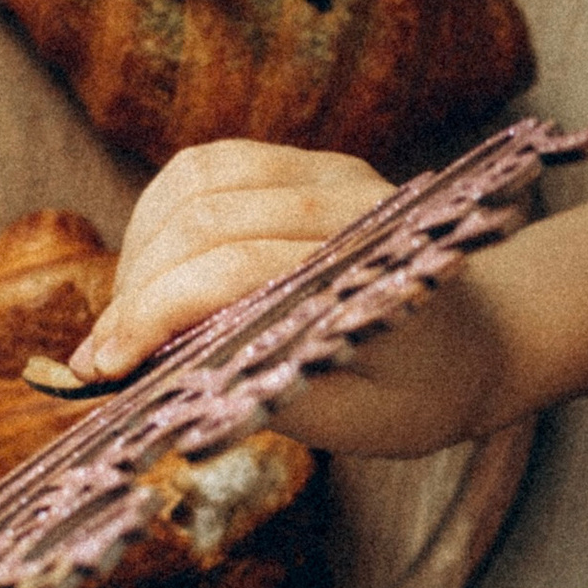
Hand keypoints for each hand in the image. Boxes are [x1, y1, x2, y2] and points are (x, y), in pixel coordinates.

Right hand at [71, 142, 518, 456]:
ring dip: (142, 244)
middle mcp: (356, 207)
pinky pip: (210, 165)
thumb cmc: (422, 391)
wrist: (488, 335)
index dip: (156, 316)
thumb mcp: (360, 424)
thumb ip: (275, 397)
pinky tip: (153, 268)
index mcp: (374, 276)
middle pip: (207, 220)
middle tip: (100, 356)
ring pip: (198, 179)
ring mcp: (333, 173)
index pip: (237, 273)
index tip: (103, 368)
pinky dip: (163, 212)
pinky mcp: (311, 163)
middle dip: (135, 288)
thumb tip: (171, 378)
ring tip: (129, 316)